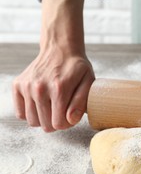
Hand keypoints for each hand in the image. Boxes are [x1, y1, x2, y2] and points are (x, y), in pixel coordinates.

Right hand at [12, 0, 93, 131]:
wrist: (60, 48)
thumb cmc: (77, 68)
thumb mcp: (88, 82)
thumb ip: (81, 102)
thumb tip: (70, 120)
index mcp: (59, 88)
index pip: (58, 124)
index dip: (67, 123)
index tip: (70, 114)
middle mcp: (40, 88)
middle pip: (45, 125)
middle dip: (56, 121)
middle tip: (62, 109)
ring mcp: (26, 86)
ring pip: (32, 121)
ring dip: (43, 118)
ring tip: (52, 106)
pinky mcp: (18, 85)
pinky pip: (20, 113)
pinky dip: (30, 112)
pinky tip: (41, 103)